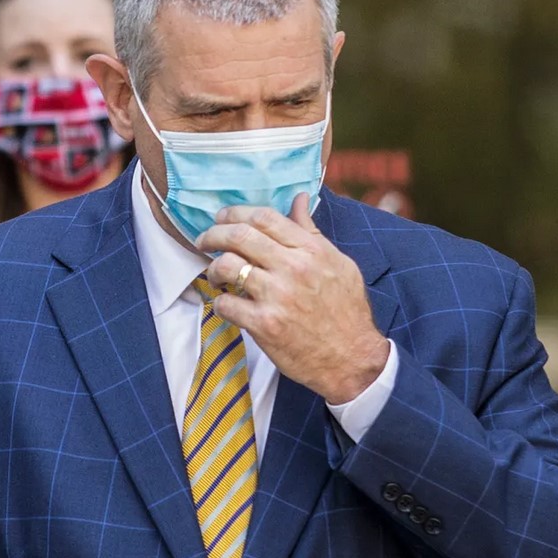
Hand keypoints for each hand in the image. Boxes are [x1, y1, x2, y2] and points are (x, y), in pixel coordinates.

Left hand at [196, 194, 389, 403]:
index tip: (222, 218)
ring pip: (228, 267)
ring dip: (213, 269)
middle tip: (204, 241)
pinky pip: (227, 304)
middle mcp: (293, 268)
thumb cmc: (347, 311)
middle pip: (239, 236)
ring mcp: (277, 296)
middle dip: (214, 234)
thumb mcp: (339, 263)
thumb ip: (312, 232)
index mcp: (311, 250)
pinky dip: (219, 303)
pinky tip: (226, 304)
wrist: (353, 358)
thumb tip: (299, 199)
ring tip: (215, 276)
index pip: (264, 217)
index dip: (236, 213)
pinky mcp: (265, 325)